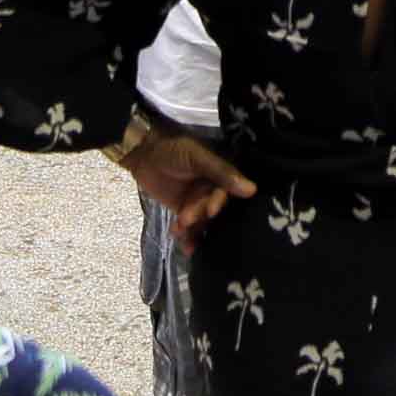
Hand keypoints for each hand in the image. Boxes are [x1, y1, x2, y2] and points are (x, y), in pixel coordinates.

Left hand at [119, 126, 257, 249]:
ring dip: (194, 230)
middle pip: (214, 209)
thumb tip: (253, 190)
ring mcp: (199, 202)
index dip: (219, 202)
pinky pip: (191, 228)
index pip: (227, 191)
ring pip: (203, 222)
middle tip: (187, 218)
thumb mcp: (197, 157)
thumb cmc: (172, 149)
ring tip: (181, 231)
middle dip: (201, 216)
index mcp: (221, 173)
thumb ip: (221, 172)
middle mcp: (213, 189)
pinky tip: (184, 247)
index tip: (211, 211)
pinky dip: (188, 237)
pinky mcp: (184, 212)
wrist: (142, 154)